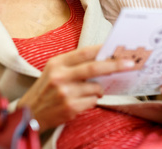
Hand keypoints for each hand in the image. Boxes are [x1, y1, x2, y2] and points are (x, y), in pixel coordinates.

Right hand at [18, 45, 134, 132]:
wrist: (29, 113)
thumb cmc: (46, 89)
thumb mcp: (54, 70)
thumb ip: (74, 64)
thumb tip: (104, 58)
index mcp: (57, 63)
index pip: (84, 52)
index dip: (103, 49)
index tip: (119, 49)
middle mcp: (60, 76)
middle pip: (94, 68)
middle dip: (115, 65)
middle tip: (131, 64)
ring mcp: (65, 93)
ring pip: (96, 88)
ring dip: (99, 89)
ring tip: (90, 91)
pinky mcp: (70, 108)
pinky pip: (92, 102)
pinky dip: (92, 101)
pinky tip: (81, 102)